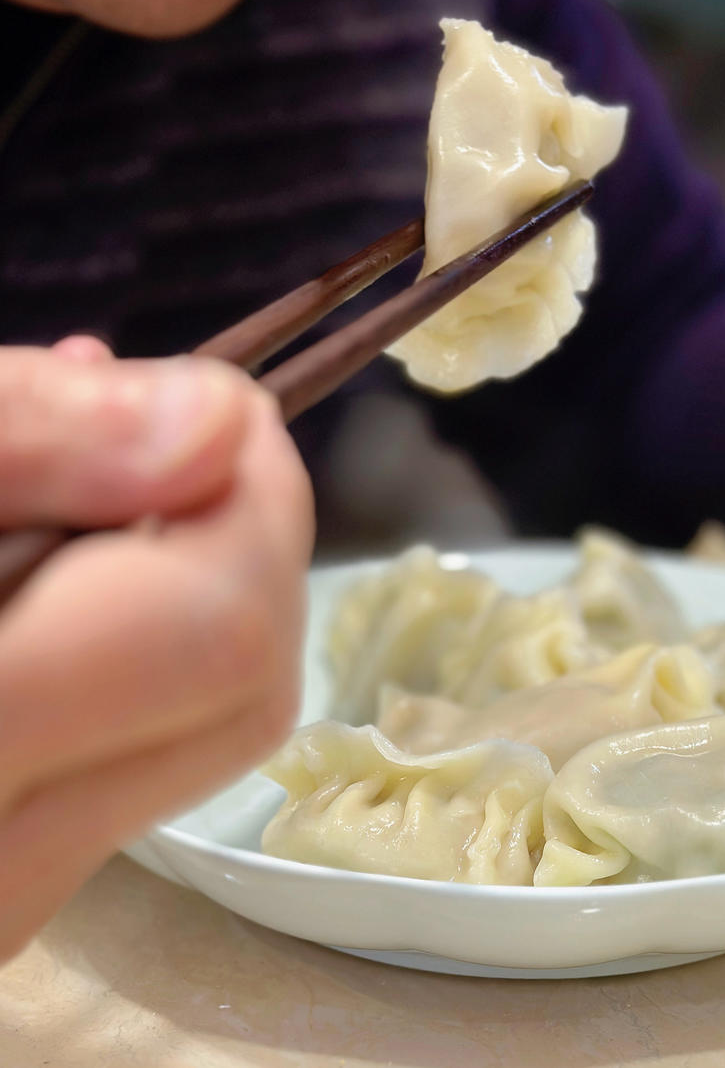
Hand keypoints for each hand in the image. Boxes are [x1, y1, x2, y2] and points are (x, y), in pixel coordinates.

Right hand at [0, 341, 313, 960]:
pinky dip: (129, 651)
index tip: (228, 404)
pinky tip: (52, 567)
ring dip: (188, 589)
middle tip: (164, 434)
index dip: (260, 504)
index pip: (222, 638)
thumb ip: (19, 438)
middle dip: (240, 543)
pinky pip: (129, 759)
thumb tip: (216, 427)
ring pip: (202, 732)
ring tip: (87, 488)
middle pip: (242, 693)